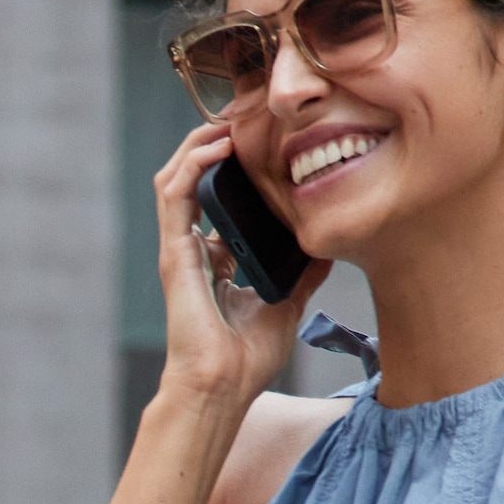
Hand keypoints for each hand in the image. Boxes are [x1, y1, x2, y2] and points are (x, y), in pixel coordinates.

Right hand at [152, 116, 316, 404]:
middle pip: (195, 180)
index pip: (218, 200)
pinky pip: (175, 194)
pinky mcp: (174, 253)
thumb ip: (304, 273)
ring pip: (177, 178)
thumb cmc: (246, 359)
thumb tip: (329, 244)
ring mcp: (180, 250)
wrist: (221, 387)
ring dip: (198, 144)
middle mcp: (194, 250)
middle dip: (214, 144)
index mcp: (215, 261)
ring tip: (228, 120)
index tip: (264, 144)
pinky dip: (192, 164)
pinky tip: (216, 146)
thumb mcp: (288, 304)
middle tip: (246, 117)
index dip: (235, 168)